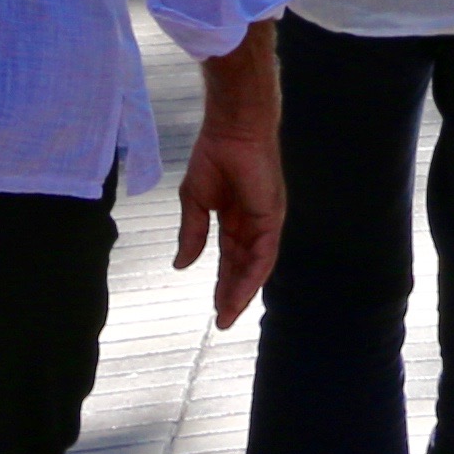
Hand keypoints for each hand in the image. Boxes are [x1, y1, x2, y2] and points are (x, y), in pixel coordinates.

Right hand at [169, 114, 281, 326]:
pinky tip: (241, 292)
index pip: (230, 259)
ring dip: (242, 291)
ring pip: (255, 266)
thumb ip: (192, 233)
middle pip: (243, 268)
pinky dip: (253, 274)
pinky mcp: (271, 217)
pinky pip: (264, 253)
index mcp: (235, 220)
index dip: (223, 284)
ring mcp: (264, 222)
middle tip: (223, 322)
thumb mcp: (194, 201)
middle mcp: (253, 225)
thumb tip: (181, 265)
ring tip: (228, 314)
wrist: (231, 130)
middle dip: (232, 295)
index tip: (216, 309)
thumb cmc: (214, 157)